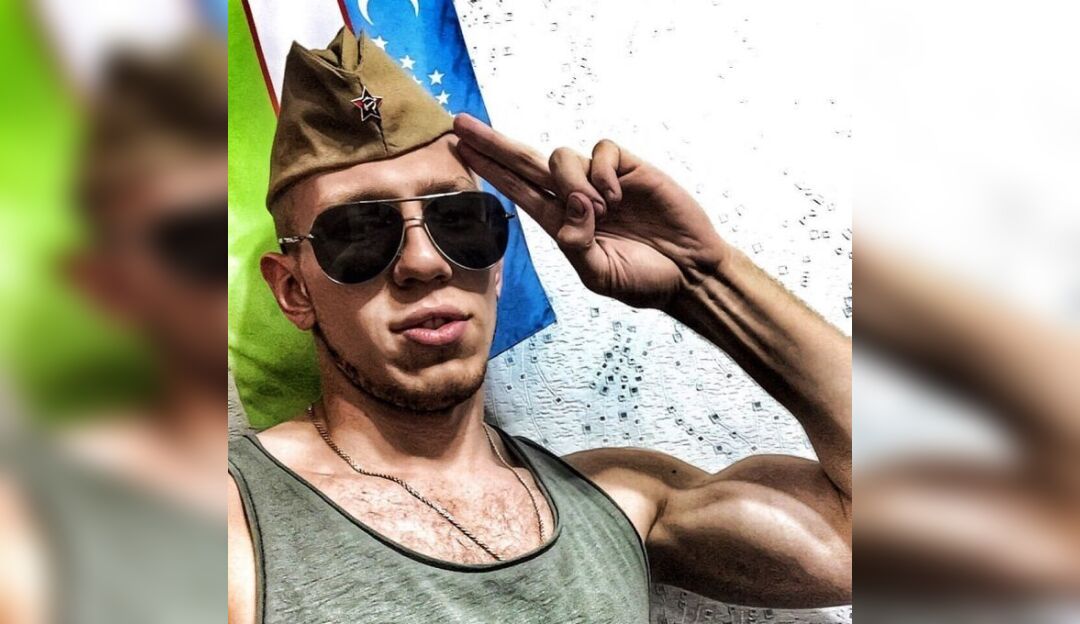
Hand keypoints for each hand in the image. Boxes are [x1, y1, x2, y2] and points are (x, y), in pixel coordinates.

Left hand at [454, 114, 728, 309]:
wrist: (690, 273)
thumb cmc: (644, 280)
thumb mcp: (600, 275)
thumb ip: (577, 245)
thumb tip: (571, 204)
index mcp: (562, 224)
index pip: (516, 189)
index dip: (489, 169)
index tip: (460, 149)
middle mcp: (575, 197)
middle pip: (525, 162)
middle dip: (492, 143)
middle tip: (459, 125)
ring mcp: (601, 180)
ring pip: (562, 156)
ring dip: (572, 183)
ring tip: (600, 211)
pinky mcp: (628, 168)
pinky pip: (601, 151)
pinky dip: (602, 172)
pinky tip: (616, 197)